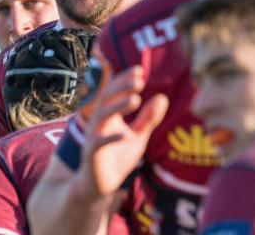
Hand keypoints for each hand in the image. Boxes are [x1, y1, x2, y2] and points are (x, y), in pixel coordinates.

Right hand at [74, 54, 167, 199]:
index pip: (113, 91)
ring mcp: (93, 136)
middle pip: (106, 97)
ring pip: (101, 116)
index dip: (124, 79)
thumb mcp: (137, 136)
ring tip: (135, 99)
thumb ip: (148, 118)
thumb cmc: (117, 158)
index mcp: (107, 114)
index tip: (140, 70)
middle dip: (121, 86)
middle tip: (140, 79)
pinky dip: (111, 138)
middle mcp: (98, 121)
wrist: (99, 185)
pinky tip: (125, 135)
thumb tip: (162, 97)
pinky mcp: (92, 154)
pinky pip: (99, 143)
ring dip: (117, 106)